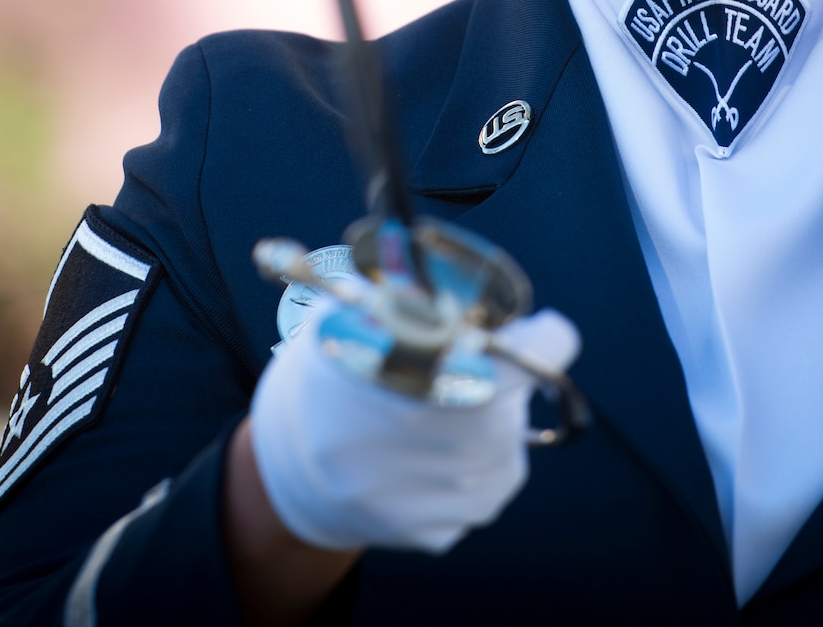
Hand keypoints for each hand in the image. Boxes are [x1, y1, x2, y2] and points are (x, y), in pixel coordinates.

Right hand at [248, 306, 580, 553]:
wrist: (283, 470)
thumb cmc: (327, 380)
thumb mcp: (353, 320)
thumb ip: (420, 301)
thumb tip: (482, 289)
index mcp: (415, 377)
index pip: (524, 358)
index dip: (539, 337)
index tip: (539, 330)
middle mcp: (434, 447)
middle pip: (512, 404)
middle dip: (499, 380)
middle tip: (463, 367)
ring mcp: (436, 498)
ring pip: (507, 451)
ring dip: (489, 426)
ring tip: (436, 413)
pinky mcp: (434, 533)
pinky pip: (487, 491)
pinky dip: (472, 469)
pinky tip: (428, 454)